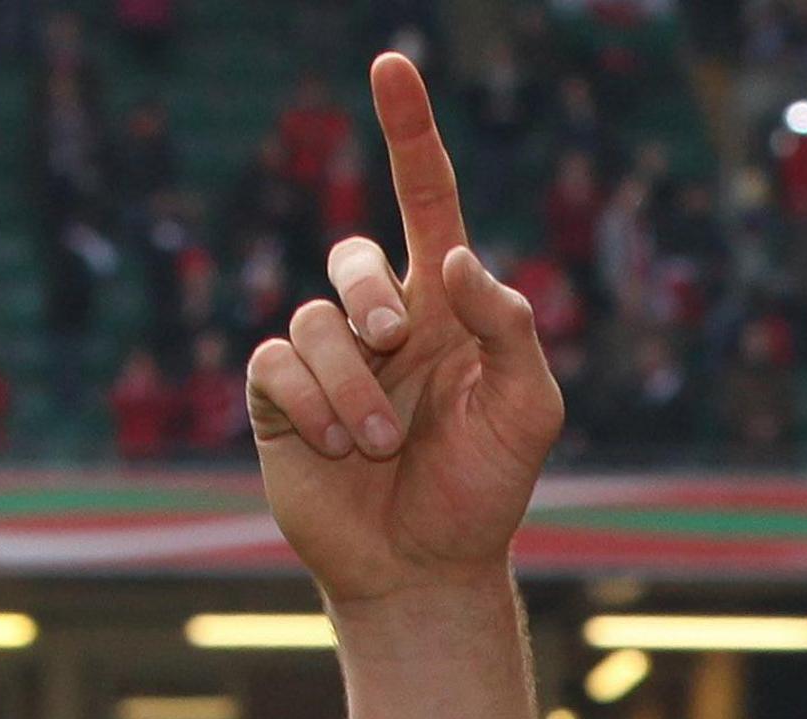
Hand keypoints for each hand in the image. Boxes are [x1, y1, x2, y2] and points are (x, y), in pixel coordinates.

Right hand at [248, 53, 563, 607]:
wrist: (429, 565)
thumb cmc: (487, 486)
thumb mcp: (529, 410)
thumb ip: (510, 327)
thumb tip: (458, 259)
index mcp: (448, 307)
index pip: (427, 200)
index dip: (410, 133)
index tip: (392, 64)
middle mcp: (381, 319)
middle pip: (354, 255)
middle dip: (371, 294)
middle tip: (396, 344)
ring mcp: (326, 356)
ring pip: (316, 319)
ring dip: (355, 386)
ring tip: (382, 442)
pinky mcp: (279, 396)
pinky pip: (278, 364)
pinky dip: (315, 405)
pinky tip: (342, 447)